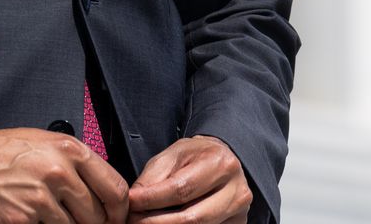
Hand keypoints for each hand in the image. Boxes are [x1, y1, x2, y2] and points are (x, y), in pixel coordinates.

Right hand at [0, 116, 129, 222]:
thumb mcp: (40, 143)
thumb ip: (73, 164)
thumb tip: (102, 192)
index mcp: (68, 148)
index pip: (116, 189)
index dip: (118, 211)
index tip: (112, 219)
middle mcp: (58, 171)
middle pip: (98, 215)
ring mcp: (39, 197)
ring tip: (47, 219)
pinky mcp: (19, 219)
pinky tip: (28, 220)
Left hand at [127, 136, 251, 222]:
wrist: (223, 159)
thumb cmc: (196, 156)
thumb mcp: (173, 155)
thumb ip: (153, 177)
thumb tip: (134, 200)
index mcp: (220, 164)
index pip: (181, 189)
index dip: (152, 199)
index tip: (131, 203)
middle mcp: (236, 190)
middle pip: (192, 218)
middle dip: (157, 222)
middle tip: (134, 220)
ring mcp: (239, 211)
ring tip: (145, 223)